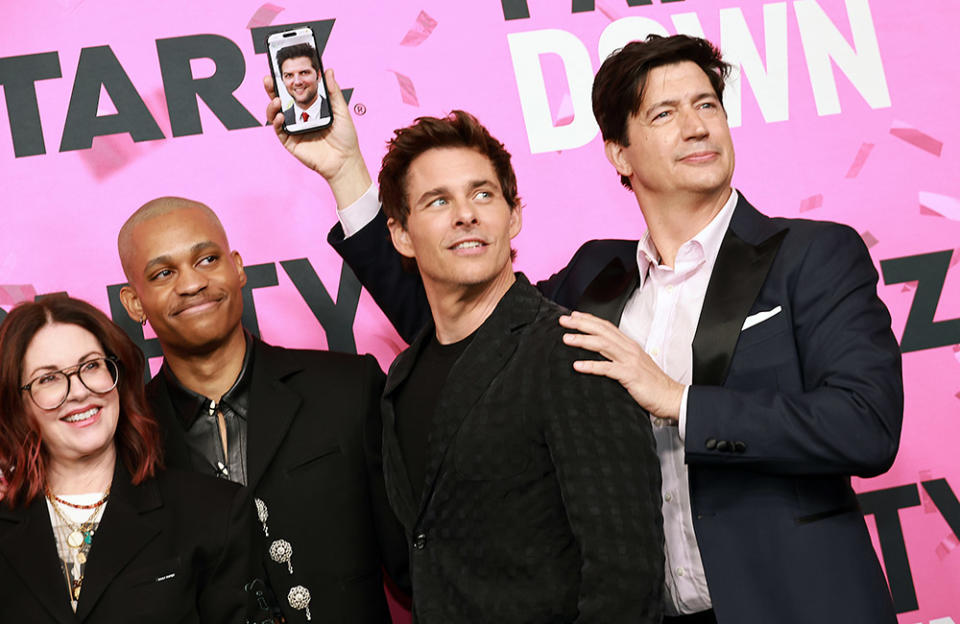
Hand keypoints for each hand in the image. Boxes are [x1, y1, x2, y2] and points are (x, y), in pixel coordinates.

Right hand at [263, 68, 371, 206]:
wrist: (344, 160)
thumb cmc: (345, 137)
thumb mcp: (341, 110)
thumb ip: (332, 91)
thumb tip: (328, 70)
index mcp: (310, 107)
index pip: (294, 90)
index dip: (285, 80)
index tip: (279, 69)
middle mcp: (299, 116)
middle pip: (280, 99)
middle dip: (271, 88)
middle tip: (268, 78)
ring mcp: (293, 128)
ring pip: (275, 114)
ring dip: (272, 105)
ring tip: (277, 99)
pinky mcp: (290, 141)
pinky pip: (279, 130)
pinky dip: (277, 122)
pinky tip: (281, 116)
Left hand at [559, 311, 684, 420]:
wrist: (671, 397)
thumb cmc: (652, 384)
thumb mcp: (634, 365)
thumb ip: (619, 358)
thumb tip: (601, 355)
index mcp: (630, 346)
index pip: (607, 327)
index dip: (590, 319)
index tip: (574, 315)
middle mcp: (629, 349)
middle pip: (602, 331)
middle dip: (581, 324)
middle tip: (564, 321)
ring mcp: (630, 361)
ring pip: (603, 345)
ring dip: (583, 340)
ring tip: (566, 339)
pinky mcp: (630, 375)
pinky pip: (608, 368)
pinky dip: (592, 365)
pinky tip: (578, 365)